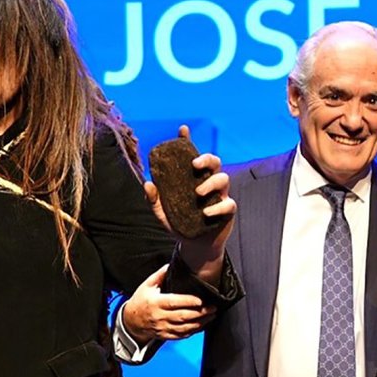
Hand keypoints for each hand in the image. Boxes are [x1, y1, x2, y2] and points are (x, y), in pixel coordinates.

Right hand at [122, 264, 216, 342]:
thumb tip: (171, 264)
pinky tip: (202, 325)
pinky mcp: (165, 335)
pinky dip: (193, 331)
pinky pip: (181, 335)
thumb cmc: (140, 301)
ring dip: (200, 323)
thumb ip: (160, 275)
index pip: (174, 302)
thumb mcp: (147, 285)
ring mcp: (162, 327)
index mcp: (156, 302)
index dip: (188, 301)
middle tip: (212, 308)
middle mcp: (159, 316)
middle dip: (200, 313)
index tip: (201, 300)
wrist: (131, 321)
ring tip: (211, 316)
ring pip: (184, 328)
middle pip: (182, 316)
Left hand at [144, 125, 235, 282]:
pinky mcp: (227, 211)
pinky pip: (229, 204)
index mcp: (192, 179)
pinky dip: (218, 207)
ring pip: (224, 178)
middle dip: (207, 159)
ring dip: (211, 183)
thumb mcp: (162, 213)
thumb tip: (147, 183)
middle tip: (194, 165)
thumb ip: (154, 200)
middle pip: (215, 161)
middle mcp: (208, 183)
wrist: (195, 246)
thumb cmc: (180, 224)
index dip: (187, 141)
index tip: (182, 130)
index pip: (191, 156)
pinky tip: (206, 213)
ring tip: (198, 194)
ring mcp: (220, 195)